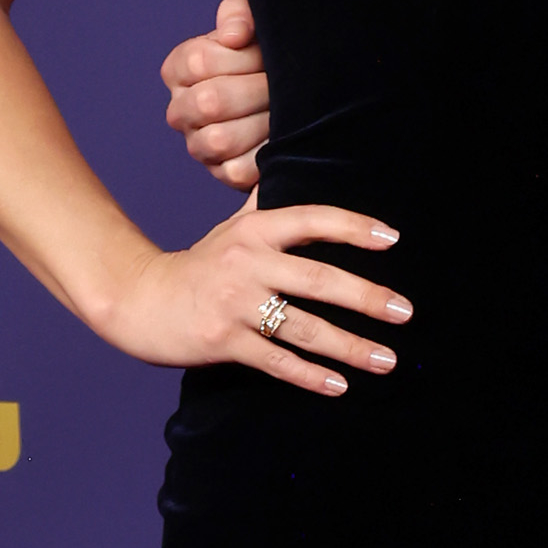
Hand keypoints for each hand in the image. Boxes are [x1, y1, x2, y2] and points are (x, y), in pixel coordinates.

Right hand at [93, 200, 408, 393]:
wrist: (141, 301)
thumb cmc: (200, 265)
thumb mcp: (232, 230)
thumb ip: (265, 205)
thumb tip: (286, 161)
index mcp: (254, 232)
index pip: (312, 220)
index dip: (353, 227)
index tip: (393, 240)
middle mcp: (247, 264)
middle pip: (317, 279)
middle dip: (366, 297)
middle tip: (406, 311)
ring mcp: (235, 305)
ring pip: (304, 328)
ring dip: (350, 347)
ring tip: (388, 360)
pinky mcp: (224, 342)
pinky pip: (277, 362)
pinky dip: (310, 376)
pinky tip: (341, 386)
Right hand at [162, 0, 270, 192]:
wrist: (296, 95)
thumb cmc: (266, 55)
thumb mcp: (254, 24)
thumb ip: (239, 14)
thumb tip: (234, 35)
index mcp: (179, 70)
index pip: (198, 62)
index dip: (241, 58)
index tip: (266, 55)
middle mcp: (180, 110)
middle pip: (208, 102)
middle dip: (256, 91)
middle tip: (281, 85)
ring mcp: (199, 146)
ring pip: (219, 140)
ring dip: (262, 123)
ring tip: (284, 110)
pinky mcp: (223, 174)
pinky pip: (237, 171)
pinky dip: (265, 154)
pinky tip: (281, 136)